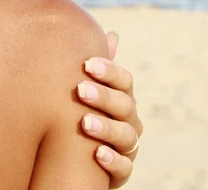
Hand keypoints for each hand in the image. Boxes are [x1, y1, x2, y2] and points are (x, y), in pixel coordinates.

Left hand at [78, 32, 143, 188]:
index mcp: (122, 98)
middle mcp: (130, 121)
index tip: (88, 64)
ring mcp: (128, 147)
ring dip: (107, 128)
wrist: (78, 159)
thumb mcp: (91, 91)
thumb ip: (100, 68)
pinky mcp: (121, 172)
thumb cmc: (84, 115)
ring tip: (84, 122)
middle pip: (126, 106)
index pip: (125, 81)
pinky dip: (113, 161)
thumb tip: (114, 34)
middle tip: (80, 89)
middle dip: (104, 97)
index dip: (110, 72)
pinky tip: (97, 154)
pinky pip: (125, 168)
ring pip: (127, 136)